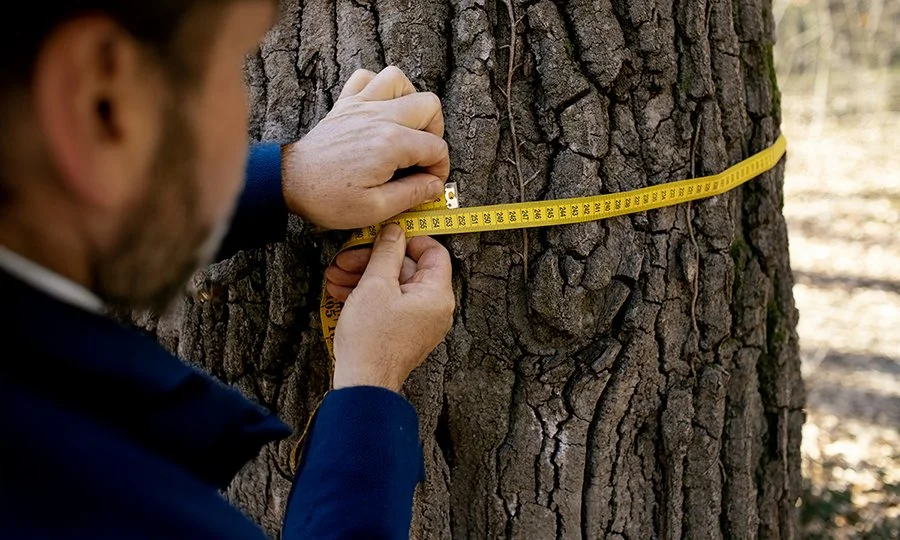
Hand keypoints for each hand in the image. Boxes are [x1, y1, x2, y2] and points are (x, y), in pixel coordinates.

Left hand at [282, 66, 449, 229]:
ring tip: (407, 126)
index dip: (439, 169)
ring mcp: (361, 106)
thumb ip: (412, 194)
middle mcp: (379, 117)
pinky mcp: (346, 104)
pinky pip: (366, 77)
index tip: (429, 183)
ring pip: (399, 80)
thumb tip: (434, 185)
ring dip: (410, 100)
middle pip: (429, 105)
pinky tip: (380, 109)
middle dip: (435, 131)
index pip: (436, 147)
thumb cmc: (328, 198)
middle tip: (423, 154)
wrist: (290, 182)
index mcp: (391, 143)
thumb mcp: (376, 209)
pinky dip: (378, 87)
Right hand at [331, 224, 453, 391]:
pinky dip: (368, 295)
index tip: (384, 236)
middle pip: (408, 269)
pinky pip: (389, 304)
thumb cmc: (372, 340)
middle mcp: (434, 309)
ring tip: (336, 276)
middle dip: (374, 260)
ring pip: (394, 286)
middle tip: (347, 258)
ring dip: (365, 277)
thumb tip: (395, 232)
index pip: (434, 252)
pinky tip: (342, 291)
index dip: (408, 240)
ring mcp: (419, 322)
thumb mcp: (376, 285)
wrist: (363, 383)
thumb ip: (387, 253)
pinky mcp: (403, 332)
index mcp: (437, 295)